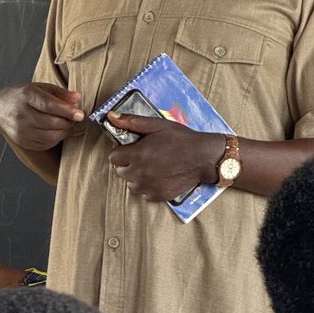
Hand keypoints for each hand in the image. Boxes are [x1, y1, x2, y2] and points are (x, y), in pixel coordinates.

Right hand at [0, 82, 85, 151]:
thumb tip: (78, 98)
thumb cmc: (25, 96)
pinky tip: (55, 130)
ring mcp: (21, 130)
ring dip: (63, 131)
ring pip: (50, 136)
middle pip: (52, 122)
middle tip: (75, 118)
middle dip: (68, 122)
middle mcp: (22, 114)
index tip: (80, 114)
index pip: (49, 105)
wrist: (2, 108)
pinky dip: (55, 139)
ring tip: (65, 124)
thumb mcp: (41, 88)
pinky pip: (45, 144)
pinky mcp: (22, 141)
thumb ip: (60, 93)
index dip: (66, 111)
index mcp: (27, 96)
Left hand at [106, 112, 224, 201]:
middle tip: (142, 156)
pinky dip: (148, 187)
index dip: (121, 151)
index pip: (114, 158)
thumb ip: (131, 122)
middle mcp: (141, 173)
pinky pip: (144, 194)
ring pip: (131, 184)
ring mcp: (150, 187)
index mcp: (138, 154)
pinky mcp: (159, 196)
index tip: (130, 148)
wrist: (202, 157)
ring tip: (150, 167)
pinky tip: (158, 177)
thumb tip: (110, 116)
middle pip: (121, 172)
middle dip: (127, 163)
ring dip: (136, 176)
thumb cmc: (180, 138)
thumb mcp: (156, 125)